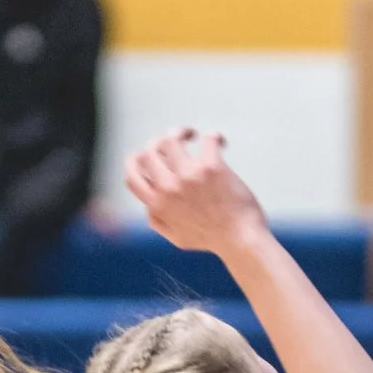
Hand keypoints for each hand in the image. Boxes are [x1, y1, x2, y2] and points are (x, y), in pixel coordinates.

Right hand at [124, 127, 263, 256]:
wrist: (240, 240)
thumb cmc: (212, 239)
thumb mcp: (176, 237)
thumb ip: (158, 222)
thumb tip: (148, 208)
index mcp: (158, 204)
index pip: (132, 176)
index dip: (134, 161)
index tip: (148, 155)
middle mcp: (169, 188)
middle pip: (149, 152)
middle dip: (159, 142)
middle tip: (175, 143)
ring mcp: (189, 176)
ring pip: (170, 139)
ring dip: (181, 132)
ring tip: (192, 135)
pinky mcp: (212, 168)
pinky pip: (208, 139)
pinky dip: (214, 137)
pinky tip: (221, 143)